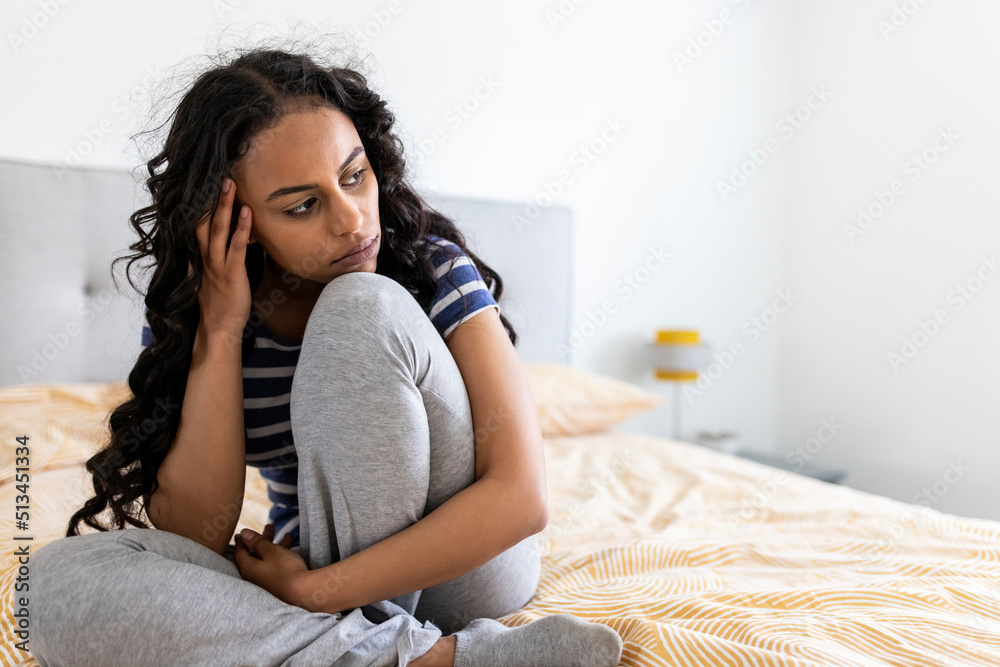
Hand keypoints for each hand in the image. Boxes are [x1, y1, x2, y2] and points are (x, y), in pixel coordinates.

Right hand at [194, 177, 252, 345]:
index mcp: (199, 257)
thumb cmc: (219, 304)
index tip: (204, 184)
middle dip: (209, 198)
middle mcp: (204, 257)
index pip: (196, 226)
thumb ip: (215, 258)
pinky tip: (248, 212)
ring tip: (230, 183)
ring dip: (224, 205)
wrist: (218, 329)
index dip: (199, 205)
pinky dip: (242, 229)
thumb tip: (225, 241)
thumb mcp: (213, 277)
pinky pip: (237, 247)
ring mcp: (216, 265)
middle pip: (203, 221)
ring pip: (218, 229)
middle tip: (216, 174)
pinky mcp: (231, 273)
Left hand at [233, 523, 309, 606]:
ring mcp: (265, 582)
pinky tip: (292, 550)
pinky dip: (281, 556)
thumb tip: (244, 533)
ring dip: (276, 546)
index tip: (244, 532)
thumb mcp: (271, 551)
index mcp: (248, 568)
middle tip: (270, 527)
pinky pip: (275, 567)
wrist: (303, 594)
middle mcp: (254, 577)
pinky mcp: (277, 585)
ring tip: (288, 534)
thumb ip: (257, 542)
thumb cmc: (285, 570)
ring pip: (267, 560)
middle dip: (263, 540)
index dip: (242, 540)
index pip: (240, 552)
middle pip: (255, 555)